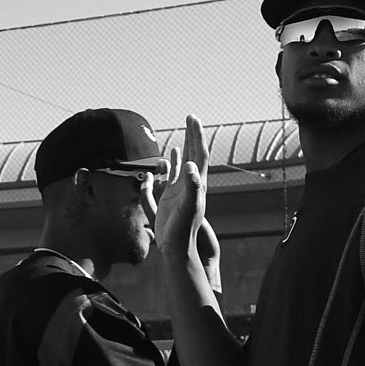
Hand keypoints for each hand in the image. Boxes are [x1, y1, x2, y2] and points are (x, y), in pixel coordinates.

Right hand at [157, 116, 217, 293]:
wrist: (176, 246)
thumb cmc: (183, 228)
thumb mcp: (189, 205)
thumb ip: (191, 185)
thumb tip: (190, 164)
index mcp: (196, 182)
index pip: (198, 153)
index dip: (196, 135)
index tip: (192, 118)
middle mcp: (189, 184)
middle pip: (192, 155)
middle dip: (192, 136)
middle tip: (190, 118)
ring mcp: (179, 191)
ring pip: (181, 166)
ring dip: (182, 151)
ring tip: (182, 138)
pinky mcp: (169, 199)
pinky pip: (168, 177)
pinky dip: (168, 167)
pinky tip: (166, 160)